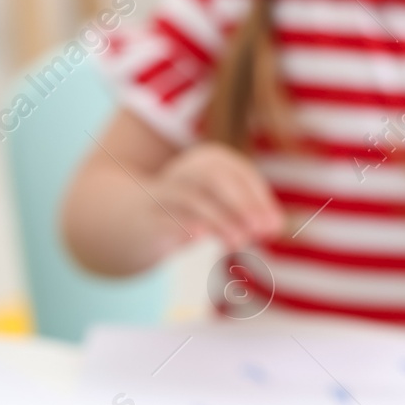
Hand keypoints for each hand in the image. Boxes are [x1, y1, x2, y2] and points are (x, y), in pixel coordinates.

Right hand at [146, 143, 285, 252]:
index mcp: (209, 161)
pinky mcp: (148, 212)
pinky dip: (184, 224)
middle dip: (242, 204)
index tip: (275, 227)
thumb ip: (245, 214)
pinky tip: (199, 237)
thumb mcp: (219, 209)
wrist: (128, 220)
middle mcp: (187, 169)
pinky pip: (167, 214)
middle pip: (216, 179)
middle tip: (262, 232)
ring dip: (219, 220)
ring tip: (238, 243)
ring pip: (193, 197)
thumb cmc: (186, 214)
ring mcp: (165, 189)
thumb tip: (275, 226)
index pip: (240, 174)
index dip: (260, 199)